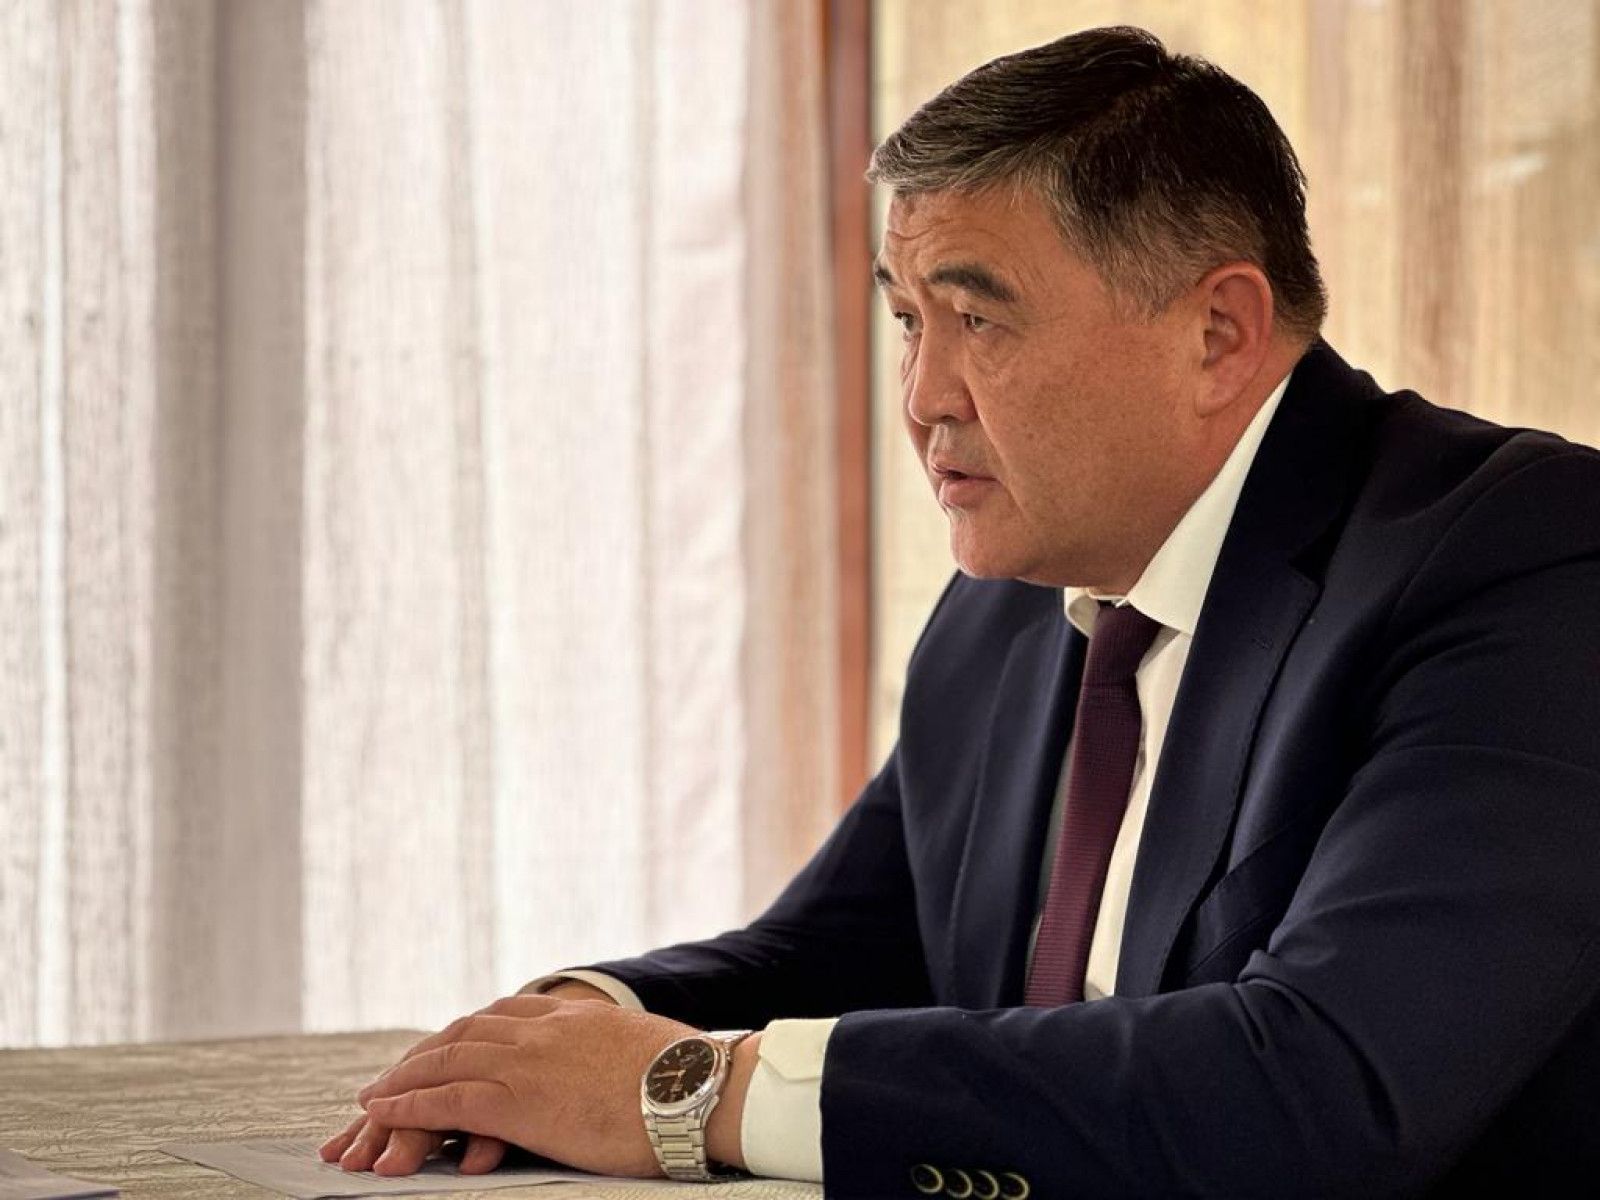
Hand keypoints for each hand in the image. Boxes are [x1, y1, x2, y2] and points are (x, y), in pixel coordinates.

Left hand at [351, 993, 704, 1177]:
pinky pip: (447, 1100)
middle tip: (392, 1075)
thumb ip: (617, 1051)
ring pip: (446, 1061)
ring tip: (371, 1098)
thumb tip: (626, 1066)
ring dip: (402, 1079)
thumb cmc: (691, 1080)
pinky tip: (381, 1112)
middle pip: (465, 1033)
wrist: (702, 1089)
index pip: (503, 1015)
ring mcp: (530, 1062)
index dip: (465, 1033)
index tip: (442, 1047)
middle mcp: (544, 1030)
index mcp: (575, 1016)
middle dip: (423, 1055)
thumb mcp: (646, 1051)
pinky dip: (408, 1104)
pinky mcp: (521, 1101)